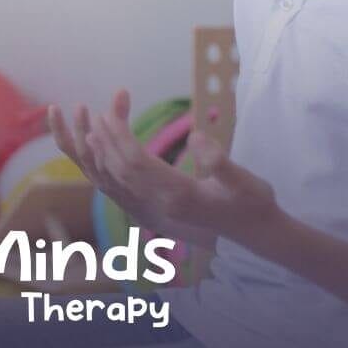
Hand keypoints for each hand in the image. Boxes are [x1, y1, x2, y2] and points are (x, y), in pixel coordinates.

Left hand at [49, 89, 279, 242]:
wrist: (256, 234)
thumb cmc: (253, 202)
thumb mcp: (245, 181)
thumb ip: (219, 161)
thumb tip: (195, 137)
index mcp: (179, 196)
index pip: (137, 164)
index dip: (119, 138)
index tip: (108, 113)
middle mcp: (161, 206)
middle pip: (121, 171)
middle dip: (105, 141)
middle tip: (94, 114)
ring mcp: (158, 212)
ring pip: (119, 183)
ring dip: (101, 156)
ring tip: (91, 130)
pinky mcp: (157, 212)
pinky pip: (123, 192)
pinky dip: (109, 171)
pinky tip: (105, 156)